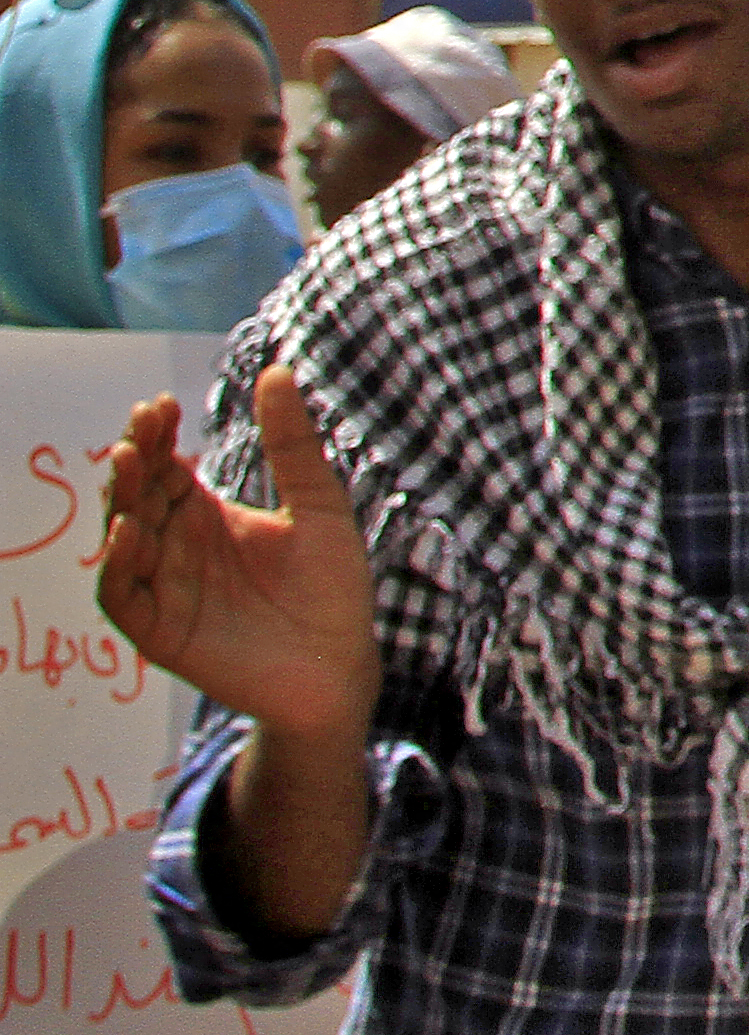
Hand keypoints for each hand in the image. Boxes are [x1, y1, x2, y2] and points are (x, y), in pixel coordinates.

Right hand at [97, 369, 377, 744]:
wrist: (343, 664)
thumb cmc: (331, 587)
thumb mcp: (318, 504)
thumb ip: (293, 444)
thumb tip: (276, 370)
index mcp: (208, 515)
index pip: (167, 468)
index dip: (158, 436)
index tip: (161, 405)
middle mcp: (178, 548)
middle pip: (139, 497)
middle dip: (135, 459)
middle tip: (142, 426)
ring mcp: (166, 589)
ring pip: (122, 540)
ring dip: (120, 501)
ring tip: (129, 463)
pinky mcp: (161, 632)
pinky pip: (123, 597)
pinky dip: (117, 564)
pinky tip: (128, 532)